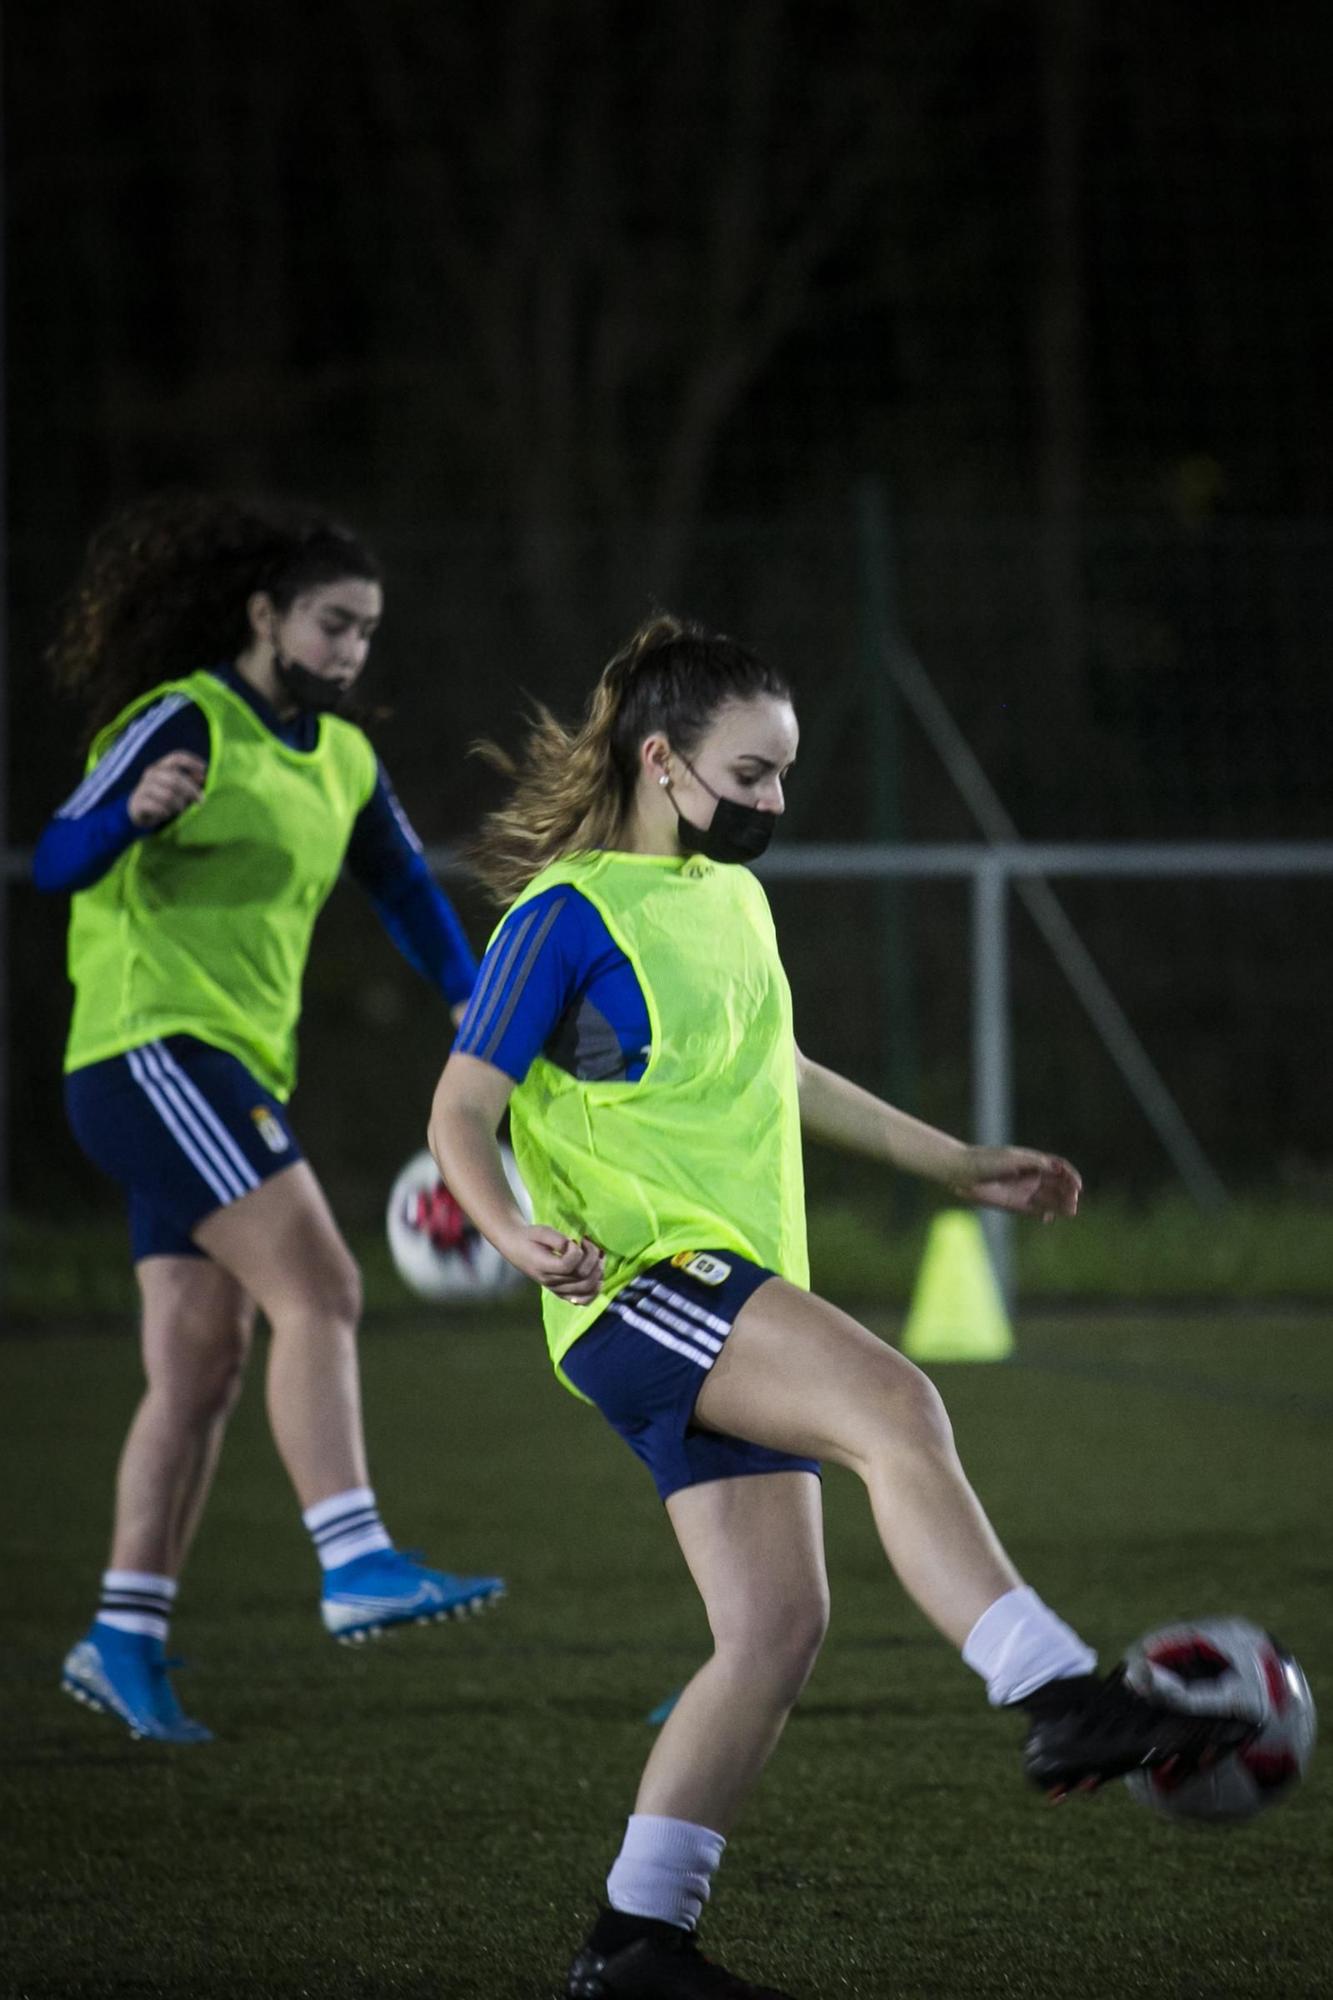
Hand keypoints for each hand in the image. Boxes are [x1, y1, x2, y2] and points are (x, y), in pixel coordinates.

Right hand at [128, 752, 206, 827]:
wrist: (136, 811)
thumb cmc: (161, 798)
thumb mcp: (176, 788)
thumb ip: (188, 781)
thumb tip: (202, 778)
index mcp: (161, 766)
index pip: (176, 758)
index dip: (191, 761)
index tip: (204, 769)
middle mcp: (151, 774)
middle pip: (175, 779)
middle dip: (191, 790)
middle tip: (200, 801)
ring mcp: (143, 787)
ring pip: (168, 795)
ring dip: (178, 804)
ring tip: (179, 809)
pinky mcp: (138, 802)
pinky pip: (158, 807)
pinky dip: (166, 812)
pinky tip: (166, 814)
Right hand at [503, 1223, 604, 1303]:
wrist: (517, 1248)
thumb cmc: (530, 1238)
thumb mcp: (542, 1231)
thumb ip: (559, 1240)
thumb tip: (575, 1247)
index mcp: (543, 1267)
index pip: (568, 1265)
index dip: (576, 1251)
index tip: (574, 1240)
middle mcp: (551, 1282)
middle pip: (581, 1277)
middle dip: (592, 1258)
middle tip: (588, 1243)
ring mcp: (558, 1290)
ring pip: (586, 1289)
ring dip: (598, 1271)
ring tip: (597, 1256)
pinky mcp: (562, 1293)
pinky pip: (583, 1300)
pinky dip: (595, 1291)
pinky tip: (598, 1277)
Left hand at [951, 1146, 1081, 1221]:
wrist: (963, 1172)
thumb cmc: (987, 1160)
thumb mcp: (1012, 1158)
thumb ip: (1034, 1162)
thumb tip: (1056, 1167)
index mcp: (1033, 1162)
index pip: (1059, 1168)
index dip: (1071, 1176)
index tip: (1077, 1186)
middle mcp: (1031, 1176)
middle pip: (1057, 1185)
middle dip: (1068, 1193)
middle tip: (1074, 1202)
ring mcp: (1024, 1191)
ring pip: (1049, 1199)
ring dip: (1061, 1205)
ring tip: (1070, 1212)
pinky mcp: (1015, 1204)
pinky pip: (1035, 1210)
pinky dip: (1044, 1214)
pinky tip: (1049, 1218)